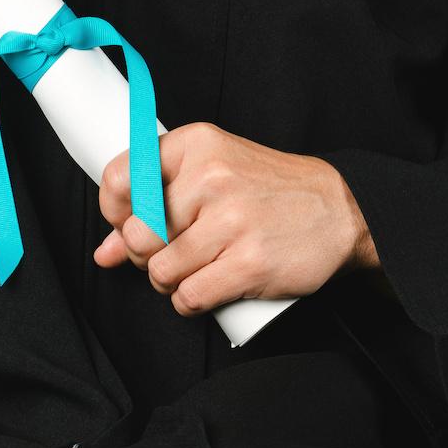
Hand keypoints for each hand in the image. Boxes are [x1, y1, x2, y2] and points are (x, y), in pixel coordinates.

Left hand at [94, 122, 379, 316]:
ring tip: (196, 269)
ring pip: (160, 271)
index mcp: (195, 145)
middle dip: (146, 255)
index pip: (118, 179)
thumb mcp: (211, 176)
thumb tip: (105, 252)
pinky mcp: (249, 262)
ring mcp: (231, 221)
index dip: (115, 213)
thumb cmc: (268, 191)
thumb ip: (153, 206)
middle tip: (172, 252)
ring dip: (170, 282)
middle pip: (137, 235)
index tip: (129, 224)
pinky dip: (189, 302)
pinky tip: (207, 288)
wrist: (341, 210)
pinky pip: (188, 296)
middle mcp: (211, 178)